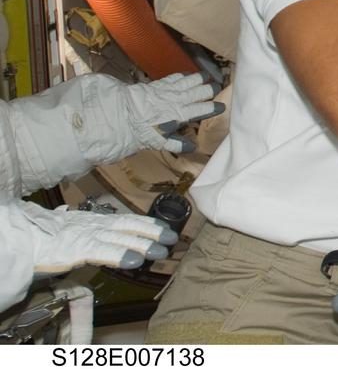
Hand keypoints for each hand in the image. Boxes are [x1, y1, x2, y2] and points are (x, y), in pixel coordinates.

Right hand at [20, 202, 176, 274]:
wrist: (19, 239)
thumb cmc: (41, 236)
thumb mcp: (69, 230)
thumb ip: (85, 231)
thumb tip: (95, 228)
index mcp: (91, 221)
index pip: (124, 220)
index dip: (146, 224)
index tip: (165, 228)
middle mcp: (92, 225)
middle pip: (128, 226)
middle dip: (152, 232)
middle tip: (173, 238)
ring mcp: (85, 235)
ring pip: (120, 238)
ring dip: (144, 244)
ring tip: (163, 250)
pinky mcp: (75, 248)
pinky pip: (101, 252)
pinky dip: (120, 255)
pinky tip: (136, 261)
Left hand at [119, 72, 222, 154]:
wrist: (123, 115)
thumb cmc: (142, 132)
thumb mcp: (159, 142)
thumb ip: (178, 143)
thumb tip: (194, 147)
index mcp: (180, 114)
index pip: (201, 109)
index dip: (212, 107)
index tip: (222, 107)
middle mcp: (177, 100)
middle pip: (198, 92)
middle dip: (210, 89)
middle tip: (218, 86)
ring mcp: (168, 90)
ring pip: (189, 81)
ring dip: (199, 78)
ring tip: (208, 76)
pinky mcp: (159, 84)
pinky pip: (175, 77)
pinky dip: (184, 75)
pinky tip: (187, 74)